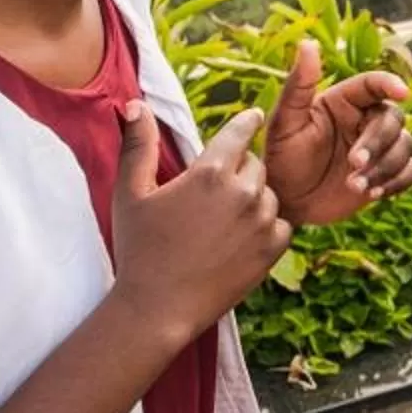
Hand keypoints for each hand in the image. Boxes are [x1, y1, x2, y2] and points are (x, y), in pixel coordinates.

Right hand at [108, 104, 289, 345]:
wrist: (157, 308)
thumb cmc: (139, 249)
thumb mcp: (131, 193)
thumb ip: (139, 145)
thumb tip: (138, 104)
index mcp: (211, 172)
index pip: (241, 131)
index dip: (246, 122)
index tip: (253, 117)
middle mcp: (244, 192)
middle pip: (254, 163)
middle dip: (240, 169)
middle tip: (217, 189)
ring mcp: (262, 221)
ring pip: (269, 193)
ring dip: (253, 198)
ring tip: (222, 219)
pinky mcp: (273, 248)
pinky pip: (280, 222)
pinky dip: (266, 226)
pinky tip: (240, 238)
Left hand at [264, 40, 411, 226]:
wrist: (286, 202)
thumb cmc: (280, 159)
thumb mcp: (285, 123)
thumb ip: (298, 85)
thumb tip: (307, 43)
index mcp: (344, 102)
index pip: (374, 84)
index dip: (391, 84)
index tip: (403, 93)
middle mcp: (365, 120)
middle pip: (394, 118)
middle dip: (378, 142)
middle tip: (354, 164)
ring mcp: (379, 148)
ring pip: (406, 146)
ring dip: (385, 167)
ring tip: (356, 186)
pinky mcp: (387, 174)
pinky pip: (410, 171)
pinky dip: (397, 182)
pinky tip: (373, 193)